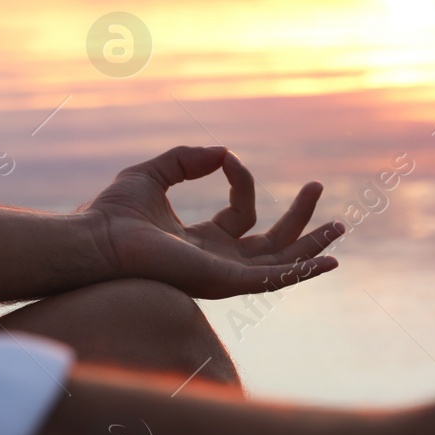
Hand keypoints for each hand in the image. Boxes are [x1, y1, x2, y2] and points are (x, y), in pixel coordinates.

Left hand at [83, 146, 344, 299]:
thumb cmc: (112, 215)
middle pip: (271, 243)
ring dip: (310, 246)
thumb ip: (187, 160)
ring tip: (339, 226)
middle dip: (299, 220)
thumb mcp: (153, 174)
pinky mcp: (223, 282)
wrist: (95, 240)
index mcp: (201, 242)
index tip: (225, 158)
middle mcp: (216, 262)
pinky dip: (301, 271)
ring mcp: (222, 275)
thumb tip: (223, 152)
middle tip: (317, 188)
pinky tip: (328, 262)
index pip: (242, 213)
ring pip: (279, 263)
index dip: (241, 181)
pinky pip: (272, 279)